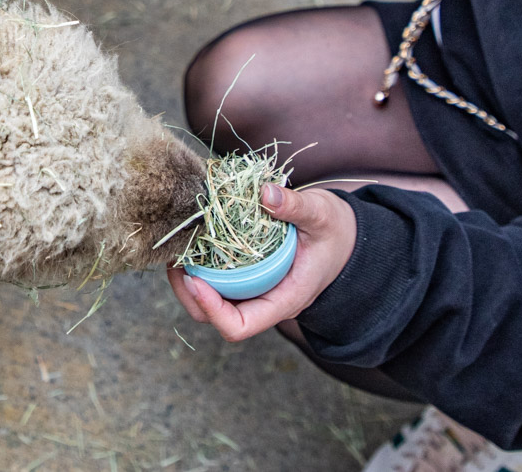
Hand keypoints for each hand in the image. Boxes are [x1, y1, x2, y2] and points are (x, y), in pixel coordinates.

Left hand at [166, 184, 356, 341]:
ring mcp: (255, 290)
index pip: (240, 326)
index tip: (193, 279)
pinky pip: (218, 279)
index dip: (211, 309)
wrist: (346, 238)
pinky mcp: (248, 276)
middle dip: (190, 294)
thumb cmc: (336, 232)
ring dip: (189, 279)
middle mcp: (266, 301)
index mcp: (284, 300)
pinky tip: (192, 240)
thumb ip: (297, 206)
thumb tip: (266, 194)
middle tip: (174, 261)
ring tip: (177, 250)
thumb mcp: (322, 215)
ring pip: (213, 300)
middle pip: (217, 317)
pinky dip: (201, 264)